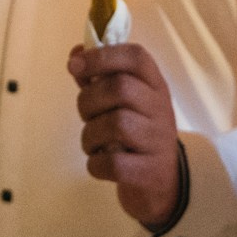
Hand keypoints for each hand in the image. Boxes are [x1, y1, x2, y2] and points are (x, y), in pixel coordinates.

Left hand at [70, 42, 183, 228]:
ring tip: (91, 142)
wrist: (162, 181)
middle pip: (120, 88)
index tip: (74, 65)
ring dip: (90, 134)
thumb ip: (100, 78)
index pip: (135, 57)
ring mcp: (159, 141)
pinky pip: (114, 163)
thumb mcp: (124, 102)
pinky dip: (95, 164)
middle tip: (85, 115)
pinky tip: (98, 162)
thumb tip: (76, 55)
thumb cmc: (135, 132)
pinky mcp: (151, 172)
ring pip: (117, 124)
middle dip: (88, 100)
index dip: (101, 56)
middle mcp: (161, 109)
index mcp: (155, 85)